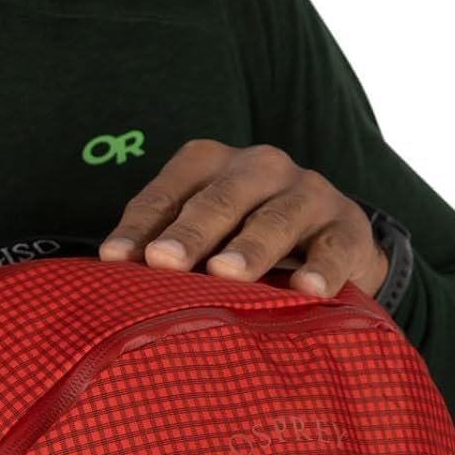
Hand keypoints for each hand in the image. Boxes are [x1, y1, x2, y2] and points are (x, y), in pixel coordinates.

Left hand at [99, 139, 389, 298]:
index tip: (114, 260)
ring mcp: (307, 193)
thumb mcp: (200, 235)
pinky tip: (309, 290)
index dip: (140, 227)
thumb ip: (158, 248)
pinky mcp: (348, 228)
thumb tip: (107, 278)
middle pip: (219, 200)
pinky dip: (323, 269)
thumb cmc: (241, 241)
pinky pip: (334, 248)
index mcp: (209, 164)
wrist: (330, 244)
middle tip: (164, 262)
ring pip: (275, 220)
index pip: (166, 193)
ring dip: (249, 249)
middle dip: (189, 232)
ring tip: (226, 275)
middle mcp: (259, 167)